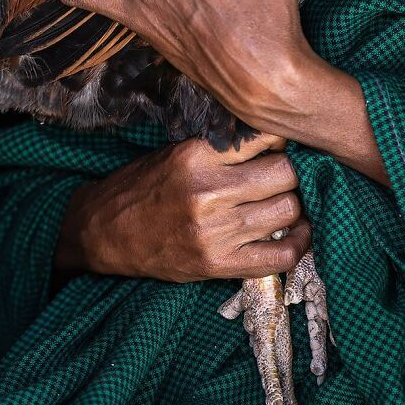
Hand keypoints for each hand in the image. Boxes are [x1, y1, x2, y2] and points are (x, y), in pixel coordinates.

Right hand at [55, 134, 311, 281]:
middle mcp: (209, 192)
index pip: (266, 140)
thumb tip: (275, 143)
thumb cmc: (142, 187)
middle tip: (289, 176)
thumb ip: (221, 148)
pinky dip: (299, 245)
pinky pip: (279, 257)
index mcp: (197, 155)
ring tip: (289, 201)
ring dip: (296, 206)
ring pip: (288, 211)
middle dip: (295, 173)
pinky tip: (298, 234)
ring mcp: (216, 232)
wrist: (104, 233)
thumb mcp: (176, 152)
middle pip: (285, 175)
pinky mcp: (219, 264)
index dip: (283, 142)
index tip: (283, 147)